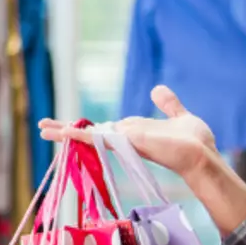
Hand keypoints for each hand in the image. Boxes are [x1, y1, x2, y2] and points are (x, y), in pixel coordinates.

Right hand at [38, 85, 215, 177]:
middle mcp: (127, 137)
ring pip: (90, 135)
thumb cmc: (194, 141)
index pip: (106, 128)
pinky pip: (100, 137)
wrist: (202, 154)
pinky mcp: (128, 142)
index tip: (69, 125)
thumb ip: (168, 104)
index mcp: (135, 132)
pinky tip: (64, 132)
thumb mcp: (179, 117)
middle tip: (44, 128)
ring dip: (66, 132)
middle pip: (92, 133)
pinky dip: (81, 135)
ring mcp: (126, 141)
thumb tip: (157, 90)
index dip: (86, 127)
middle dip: (68, 131)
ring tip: (43, 129)